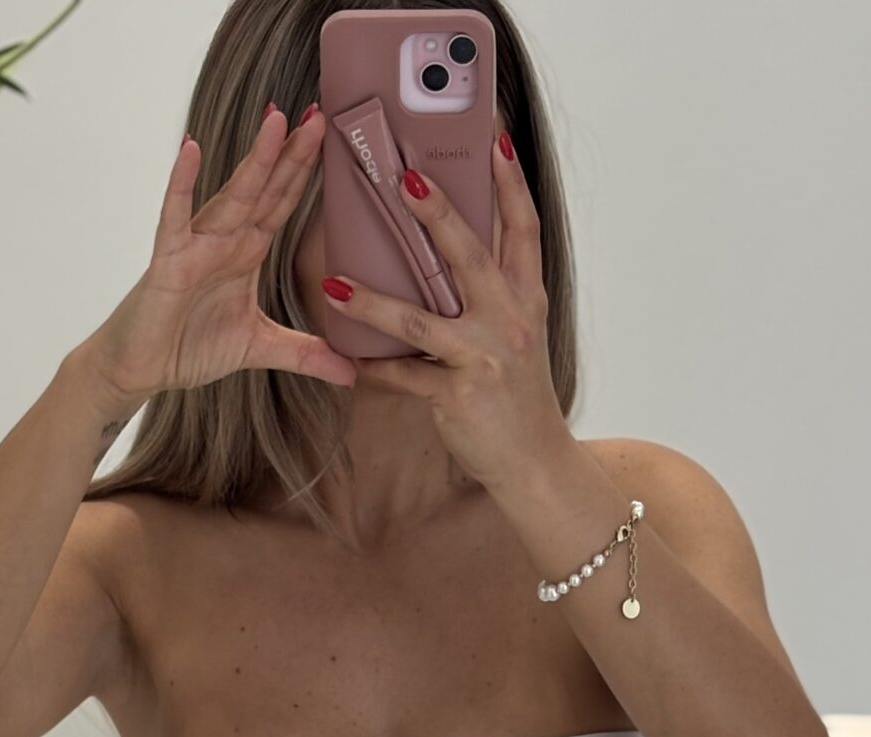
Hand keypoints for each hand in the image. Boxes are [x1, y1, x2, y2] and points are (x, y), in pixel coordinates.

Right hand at [88, 106, 359, 404]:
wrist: (141, 367)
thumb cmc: (189, 345)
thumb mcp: (259, 349)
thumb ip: (305, 355)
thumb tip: (352, 375)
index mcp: (246, 252)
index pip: (282, 204)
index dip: (304, 172)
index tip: (329, 136)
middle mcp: (225, 240)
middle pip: (265, 189)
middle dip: (290, 153)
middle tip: (319, 114)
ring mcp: (196, 246)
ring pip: (231, 196)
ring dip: (254, 160)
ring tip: (275, 121)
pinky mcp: (168, 261)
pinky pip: (175, 217)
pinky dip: (181, 184)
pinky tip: (190, 151)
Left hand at [324, 134, 571, 489]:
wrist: (535, 463)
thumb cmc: (518, 397)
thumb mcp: (519, 336)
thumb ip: (495, 294)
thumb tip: (456, 253)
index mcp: (525, 299)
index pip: (523, 228)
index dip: (509, 183)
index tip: (493, 138)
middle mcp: (509, 321)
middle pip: (471, 257)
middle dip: (439, 217)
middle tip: (405, 180)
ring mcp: (484, 358)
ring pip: (421, 321)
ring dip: (373, 302)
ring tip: (335, 281)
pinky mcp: (459, 396)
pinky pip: (406, 378)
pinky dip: (374, 371)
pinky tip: (347, 362)